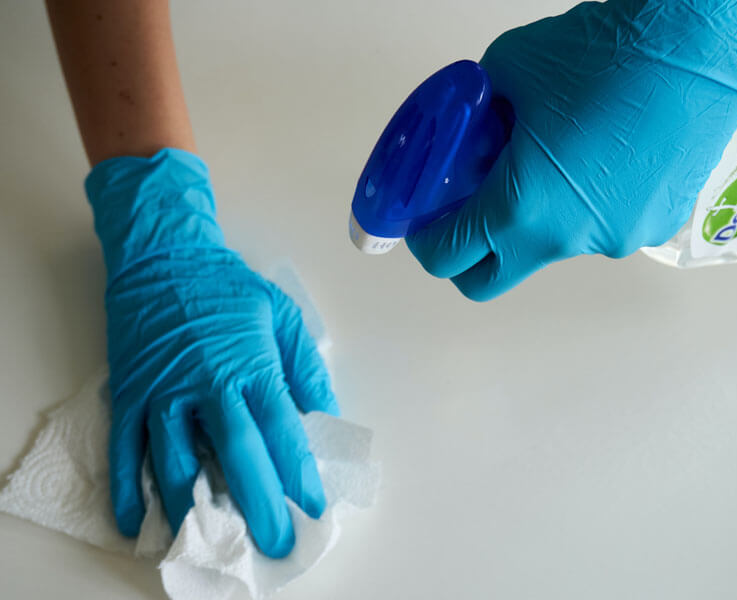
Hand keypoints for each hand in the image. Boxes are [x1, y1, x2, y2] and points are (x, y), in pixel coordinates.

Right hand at [87, 149, 337, 557]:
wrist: (164, 255)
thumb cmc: (228, 286)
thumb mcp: (282, 314)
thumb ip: (304, 367)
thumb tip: (325, 414)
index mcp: (250, 365)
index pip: (281, 431)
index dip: (298, 474)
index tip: (313, 507)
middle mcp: (207, 385)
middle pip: (236, 456)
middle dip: (258, 505)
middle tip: (273, 543)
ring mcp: (163, 392)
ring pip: (177, 461)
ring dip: (196, 507)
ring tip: (213, 540)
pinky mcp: (129, 393)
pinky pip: (124, 448)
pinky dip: (127, 488)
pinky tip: (136, 520)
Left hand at [407, 0, 736, 299]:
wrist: (699, 46)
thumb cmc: (600, 54)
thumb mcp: (508, 69)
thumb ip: (476, 114)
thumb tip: (472, 129)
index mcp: (522, 207)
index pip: (449, 256)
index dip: (425, 239)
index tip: (425, 221)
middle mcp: (566, 240)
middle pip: (490, 280)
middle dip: (468, 256)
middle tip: (468, 211)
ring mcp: (614, 240)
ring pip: (550, 247)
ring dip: (535, 218)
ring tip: (555, 159)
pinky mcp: (655, 228)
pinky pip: (600, 227)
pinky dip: (585, 206)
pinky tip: (604, 158)